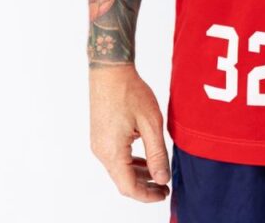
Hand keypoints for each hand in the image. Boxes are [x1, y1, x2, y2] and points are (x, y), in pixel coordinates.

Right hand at [89, 62, 170, 201]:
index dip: (147, 195)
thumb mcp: (151, 123)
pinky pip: (116, 157)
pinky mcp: (100, 135)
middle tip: (165, 187)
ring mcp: (98, 143)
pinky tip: (145, 158)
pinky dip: (131, 162)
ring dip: (138, 175)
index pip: (129, 187)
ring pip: (119, 169)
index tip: (164, 194)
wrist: (110, 70)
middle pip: (123, 181)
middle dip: (145, 187)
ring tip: (159, 174)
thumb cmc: (131, 92)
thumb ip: (157, 154)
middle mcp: (101, 152)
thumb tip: (162, 179)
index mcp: (112, 152)